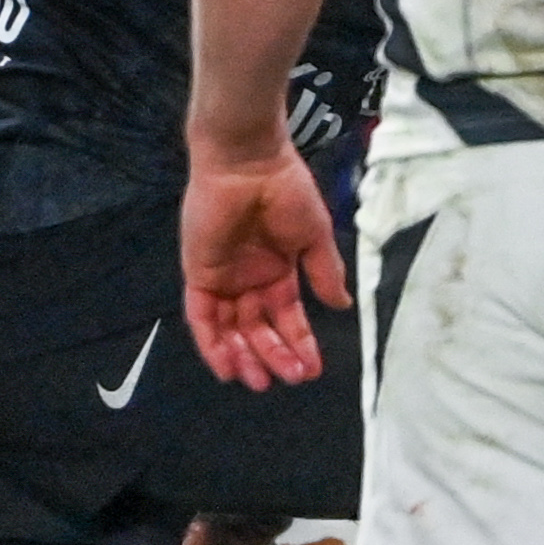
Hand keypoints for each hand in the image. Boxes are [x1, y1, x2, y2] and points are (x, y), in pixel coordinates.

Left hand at [180, 147, 349, 389]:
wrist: (248, 163)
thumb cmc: (286, 192)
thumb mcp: (315, 236)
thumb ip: (324, 273)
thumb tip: (343, 306)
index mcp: (279, 270)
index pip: (288, 317)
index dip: (300, 343)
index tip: (314, 369)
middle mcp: (250, 279)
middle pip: (260, 328)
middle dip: (275, 355)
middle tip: (291, 378)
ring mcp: (224, 278)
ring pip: (232, 329)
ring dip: (245, 357)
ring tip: (260, 381)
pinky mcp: (200, 274)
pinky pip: (203, 317)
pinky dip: (212, 344)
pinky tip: (227, 367)